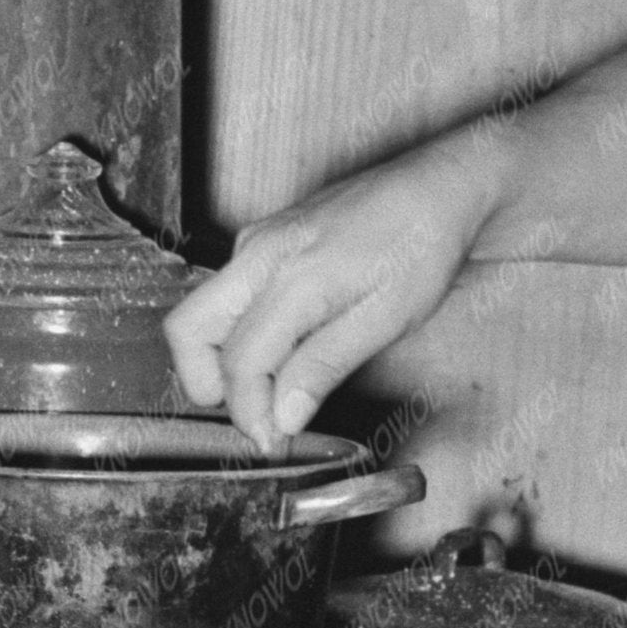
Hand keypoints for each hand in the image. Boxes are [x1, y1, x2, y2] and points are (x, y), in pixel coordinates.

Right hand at [160, 135, 503, 447]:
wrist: (439, 186)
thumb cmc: (422, 245)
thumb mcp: (386, 318)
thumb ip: (325, 365)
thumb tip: (283, 416)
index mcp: (293, 275)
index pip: (239, 360)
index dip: (249, 411)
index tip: (271, 440)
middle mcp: (259, 252)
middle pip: (187, 329)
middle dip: (207, 383)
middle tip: (257, 416)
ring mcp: (256, 241)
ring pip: (203, 312)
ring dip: (223, 359)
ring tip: (277, 388)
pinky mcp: (263, 240)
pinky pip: (228, 295)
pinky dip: (241, 333)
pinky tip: (287, 351)